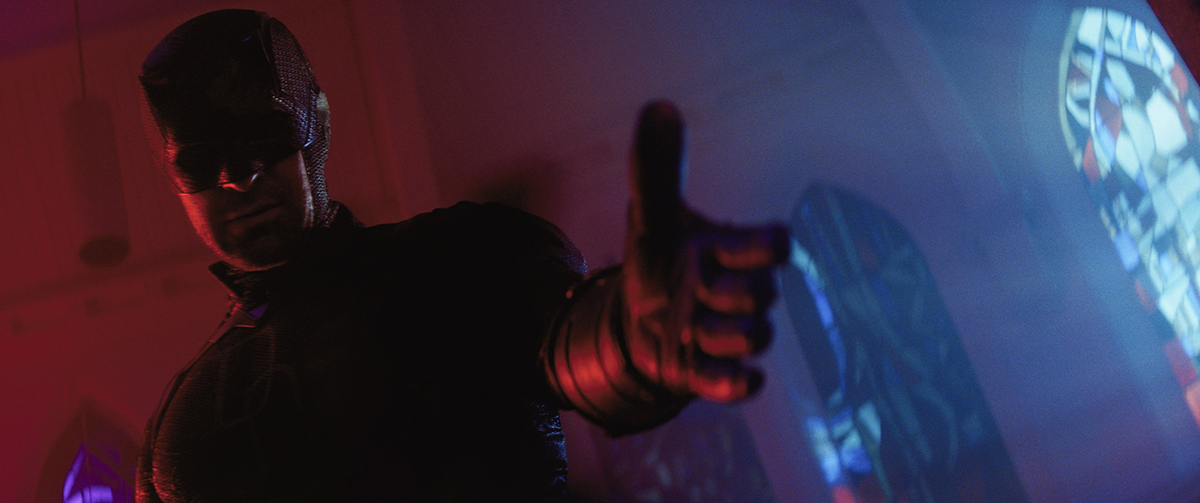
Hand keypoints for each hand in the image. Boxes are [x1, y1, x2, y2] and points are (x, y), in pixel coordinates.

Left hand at [623, 101, 787, 401]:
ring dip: (730, 332)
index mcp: (729, 251)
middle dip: (738, 291)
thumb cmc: (659, 259)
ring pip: (751, 336)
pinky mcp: (705, 373)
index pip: (770, 245)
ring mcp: (723, 334)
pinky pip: (732, 383)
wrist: (637, 319)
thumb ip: (656, 165)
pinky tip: (743, 380)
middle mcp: (735, 293)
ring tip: (697, 325)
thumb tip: (659, 106)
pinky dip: (737, 383)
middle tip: (702, 287)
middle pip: (763, 295)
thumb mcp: (650, 213)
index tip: (760, 243)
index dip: (764, 245)